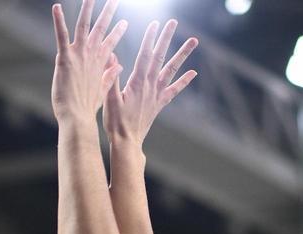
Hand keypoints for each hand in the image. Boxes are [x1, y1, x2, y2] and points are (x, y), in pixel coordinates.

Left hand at [51, 0, 127, 123]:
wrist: (76, 117)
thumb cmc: (86, 108)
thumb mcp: (101, 90)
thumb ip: (109, 75)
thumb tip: (118, 65)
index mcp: (99, 64)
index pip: (110, 43)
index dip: (117, 32)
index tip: (125, 23)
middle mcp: (91, 55)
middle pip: (101, 28)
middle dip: (108, 12)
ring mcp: (79, 55)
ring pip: (84, 25)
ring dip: (88, 9)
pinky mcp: (65, 57)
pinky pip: (61, 35)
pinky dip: (59, 21)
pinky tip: (57, 7)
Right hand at [102, 19, 197, 146]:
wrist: (127, 142)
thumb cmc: (115, 122)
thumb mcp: (109, 99)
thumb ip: (111, 78)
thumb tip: (112, 58)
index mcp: (137, 82)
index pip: (145, 55)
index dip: (150, 38)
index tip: (154, 23)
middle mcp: (150, 86)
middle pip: (160, 57)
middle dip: (166, 38)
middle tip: (173, 22)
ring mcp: (157, 94)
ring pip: (171, 70)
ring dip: (182, 54)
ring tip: (193, 40)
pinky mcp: (159, 103)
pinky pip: (174, 90)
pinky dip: (184, 81)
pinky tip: (193, 72)